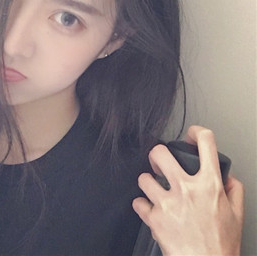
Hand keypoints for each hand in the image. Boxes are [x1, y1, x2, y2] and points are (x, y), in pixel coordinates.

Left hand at [132, 126, 243, 255]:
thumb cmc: (221, 246)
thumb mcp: (237, 215)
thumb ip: (233, 190)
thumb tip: (226, 176)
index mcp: (210, 185)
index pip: (206, 143)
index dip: (197, 132)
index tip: (191, 134)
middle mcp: (187, 189)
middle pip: (160, 152)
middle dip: (157, 154)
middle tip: (159, 161)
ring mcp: (168, 203)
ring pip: (143, 177)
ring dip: (147, 182)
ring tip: (153, 189)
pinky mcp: (154, 218)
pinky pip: (138, 203)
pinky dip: (142, 206)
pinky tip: (150, 210)